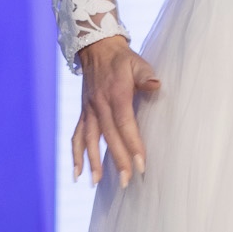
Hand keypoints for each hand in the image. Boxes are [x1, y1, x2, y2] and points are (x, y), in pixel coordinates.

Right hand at [74, 34, 159, 186]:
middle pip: (109, 137)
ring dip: (92, 162)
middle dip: (117, 160)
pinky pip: (77, 136)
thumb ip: (146, 75)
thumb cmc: (122, 59)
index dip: (132, 144)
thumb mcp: (137, 62)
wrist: (97, 48)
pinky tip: (77, 173)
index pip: (124, 124)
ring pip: (89, 139)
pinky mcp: (84, 113)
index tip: (140, 165)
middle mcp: (99, 105)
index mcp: (116, 95)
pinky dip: (76, 154)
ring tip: (95, 183)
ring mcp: (89, 110)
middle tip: (125, 182)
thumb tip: (156, 84)